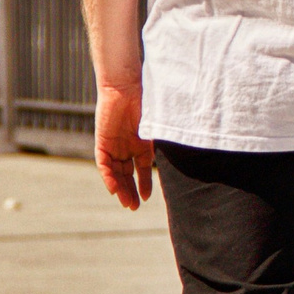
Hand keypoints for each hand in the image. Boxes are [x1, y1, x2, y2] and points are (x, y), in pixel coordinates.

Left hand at [95, 81, 156, 210]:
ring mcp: (114, 144)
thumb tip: (190, 147)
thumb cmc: (145, 100)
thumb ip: (166, 139)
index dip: (144, 183)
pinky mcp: (102, 141)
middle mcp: (126, 146)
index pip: (141, 168)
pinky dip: (108, 177)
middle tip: (134, 207)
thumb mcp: (158, 125)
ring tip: (126, 203)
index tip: (147, 198)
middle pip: (126, 174)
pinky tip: (114, 189)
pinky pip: (103, 164)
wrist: (125, 85)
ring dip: (120, 188)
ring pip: (115, 172)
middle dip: (130, 191)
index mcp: (141, 142)